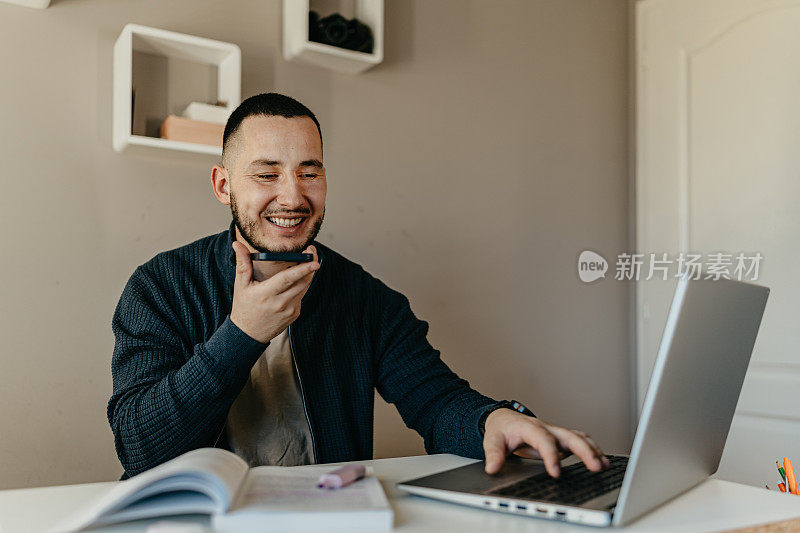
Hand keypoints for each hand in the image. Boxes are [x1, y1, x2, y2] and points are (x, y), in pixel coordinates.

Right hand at [229, 241, 319, 343]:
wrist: (248, 333)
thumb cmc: (244, 307)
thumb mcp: (240, 285)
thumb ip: (242, 263)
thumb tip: (237, 244)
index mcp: (266, 294)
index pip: (288, 279)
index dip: (303, 269)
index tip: (314, 261)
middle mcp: (280, 303)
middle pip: (302, 282)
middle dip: (310, 266)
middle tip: (311, 251)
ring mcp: (290, 310)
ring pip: (304, 288)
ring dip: (307, 274)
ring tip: (307, 261)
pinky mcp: (295, 314)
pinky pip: (301, 296)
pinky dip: (300, 286)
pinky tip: (295, 280)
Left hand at [482, 408, 609, 476]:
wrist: (504, 419)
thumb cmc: (501, 430)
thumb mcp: (491, 440)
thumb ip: (493, 454)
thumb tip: (492, 468)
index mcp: (529, 427)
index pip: (543, 439)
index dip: (551, 455)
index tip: (556, 472)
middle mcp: (546, 428)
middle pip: (569, 436)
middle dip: (584, 451)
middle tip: (595, 467)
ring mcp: (555, 432)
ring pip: (578, 437)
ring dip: (592, 450)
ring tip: (604, 465)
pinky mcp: (560, 438)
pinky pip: (580, 441)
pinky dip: (592, 449)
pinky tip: (601, 461)